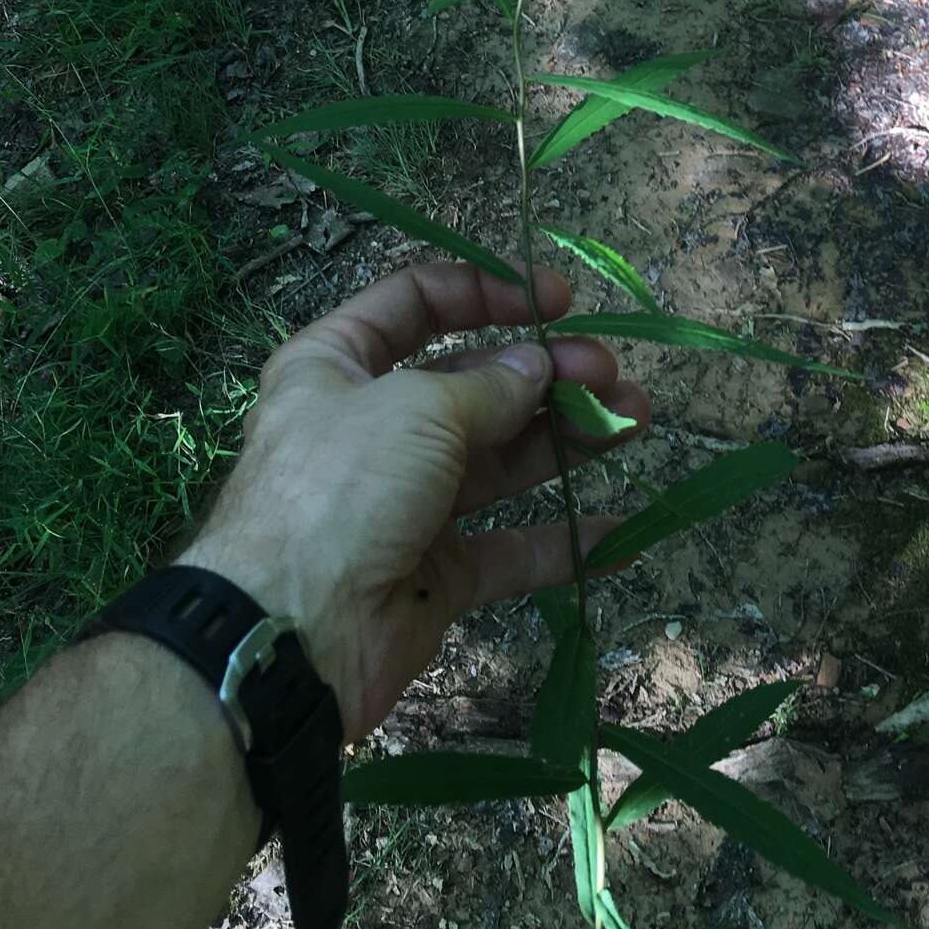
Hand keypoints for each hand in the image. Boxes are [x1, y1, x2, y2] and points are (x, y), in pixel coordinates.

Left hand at [179, 262, 648, 741]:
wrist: (292, 636)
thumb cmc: (341, 488)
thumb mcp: (416, 409)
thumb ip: (489, 386)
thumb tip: (538, 369)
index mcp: (337, 365)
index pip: (417, 303)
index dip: (488, 292)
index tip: (558, 302)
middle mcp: (371, 427)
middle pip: (474, 382)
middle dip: (548, 373)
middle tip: (611, 376)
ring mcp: (405, 502)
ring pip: (501, 460)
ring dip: (569, 439)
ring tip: (636, 420)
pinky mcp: (434, 573)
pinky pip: (509, 549)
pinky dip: (564, 541)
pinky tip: (622, 533)